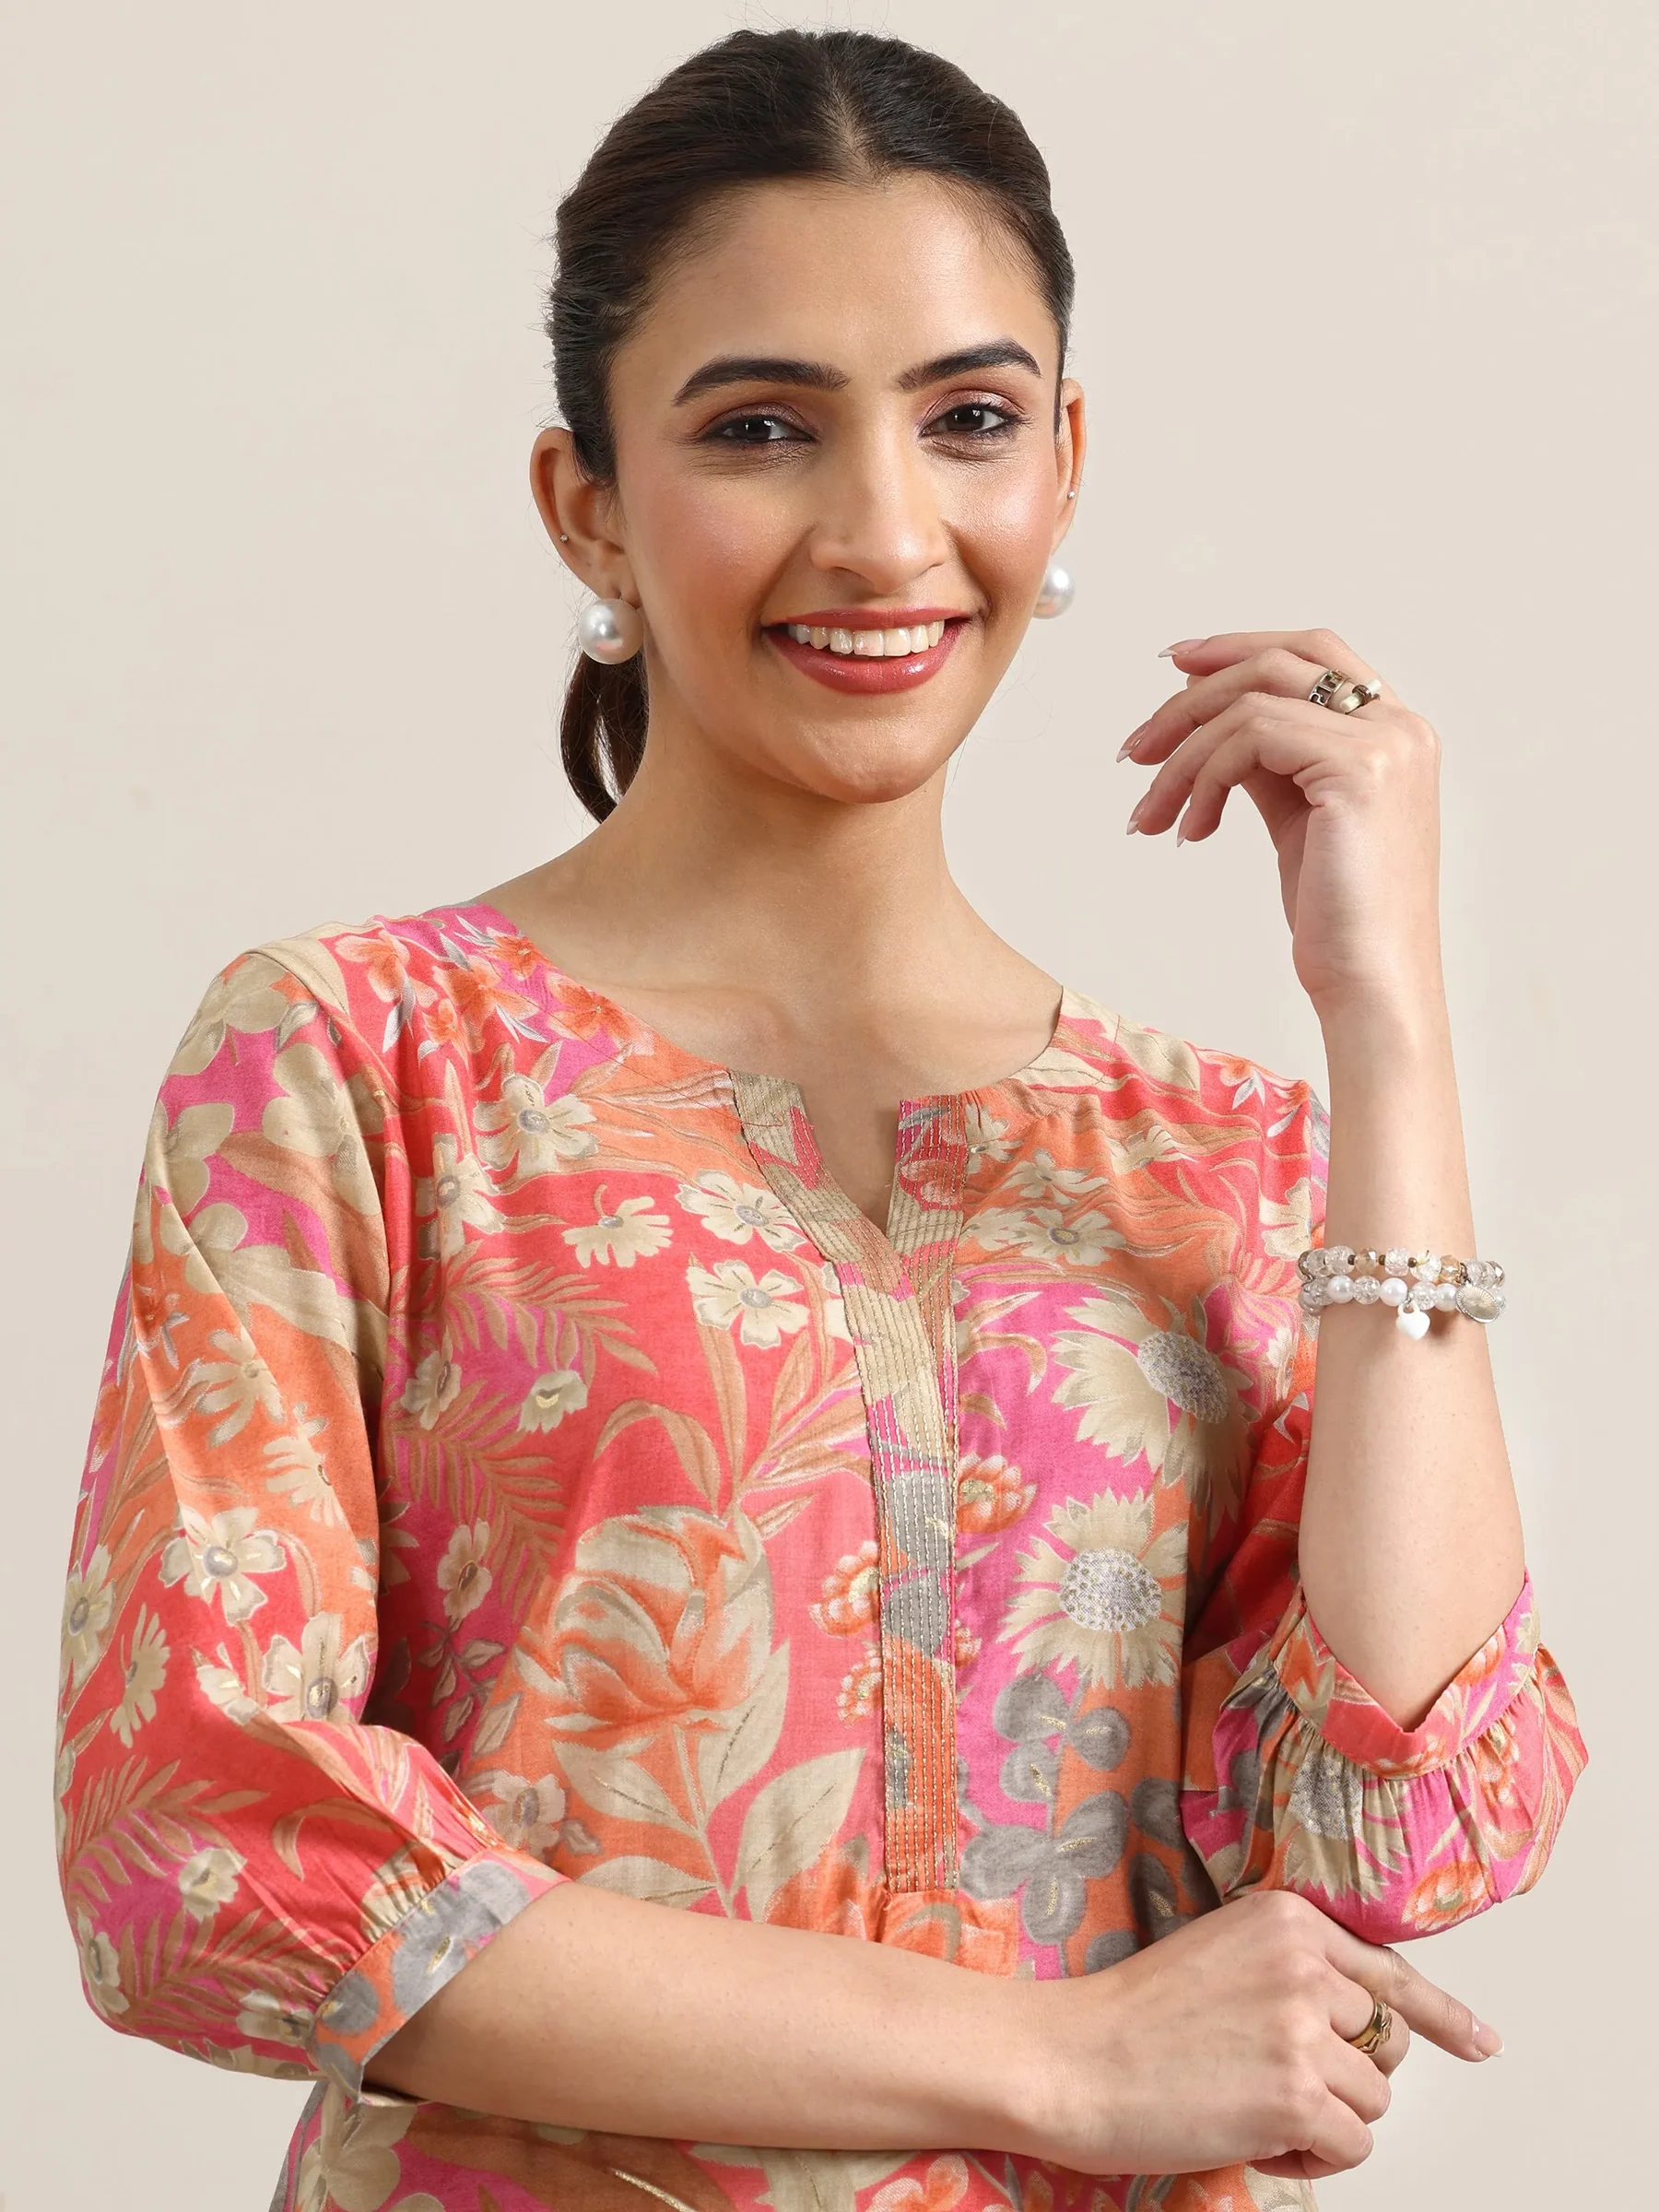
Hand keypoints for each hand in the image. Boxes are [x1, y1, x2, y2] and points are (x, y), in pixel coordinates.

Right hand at [1029, 1889, 1500, 2181]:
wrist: (1071, 2058)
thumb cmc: (1131, 2016)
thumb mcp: (1221, 1955)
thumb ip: (1292, 1971)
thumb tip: (1363, 2025)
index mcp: (1286, 1918)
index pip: (1390, 1970)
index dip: (1443, 2014)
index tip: (1481, 2041)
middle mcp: (1305, 1962)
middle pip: (1388, 2041)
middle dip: (1350, 2075)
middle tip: (1283, 2085)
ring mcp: (1304, 2027)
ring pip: (1373, 2099)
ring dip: (1325, 2118)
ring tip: (1251, 2105)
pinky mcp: (1298, 2093)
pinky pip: (1352, 2144)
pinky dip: (1310, 2155)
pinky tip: (1252, 2133)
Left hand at [1120, 629, 1443, 1018]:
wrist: (1370, 982)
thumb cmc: (1337, 917)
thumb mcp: (1297, 818)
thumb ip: (1268, 761)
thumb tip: (1208, 720)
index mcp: (1396, 732)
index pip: (1313, 653)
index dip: (1239, 647)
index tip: (1174, 668)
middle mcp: (1400, 725)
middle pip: (1279, 660)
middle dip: (1194, 694)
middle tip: (1135, 750)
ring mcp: (1384, 742)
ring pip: (1251, 701)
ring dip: (1182, 755)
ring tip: (1152, 816)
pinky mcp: (1357, 768)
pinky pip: (1248, 739)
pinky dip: (1202, 777)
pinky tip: (1192, 829)